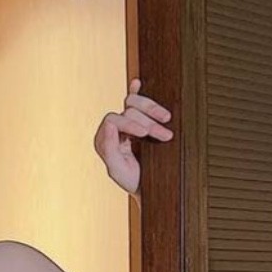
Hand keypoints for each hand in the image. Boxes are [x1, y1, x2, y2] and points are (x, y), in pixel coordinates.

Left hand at [93, 79, 172, 196]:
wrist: (152, 188)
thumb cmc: (133, 182)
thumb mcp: (117, 171)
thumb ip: (108, 149)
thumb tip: (109, 124)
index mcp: (104, 140)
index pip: (113, 120)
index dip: (130, 123)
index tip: (146, 132)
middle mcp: (113, 130)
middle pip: (127, 111)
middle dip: (148, 121)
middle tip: (165, 134)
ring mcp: (126, 124)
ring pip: (134, 104)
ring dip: (152, 109)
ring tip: (167, 119)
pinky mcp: (139, 121)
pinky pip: (134, 101)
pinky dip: (136, 91)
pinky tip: (137, 83)